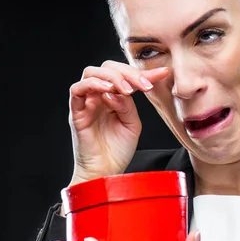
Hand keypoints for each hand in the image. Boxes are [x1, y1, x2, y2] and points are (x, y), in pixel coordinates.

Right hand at [67, 61, 169, 186]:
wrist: (105, 173)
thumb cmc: (117, 151)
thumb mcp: (132, 124)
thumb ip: (128, 105)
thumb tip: (120, 90)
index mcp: (113, 98)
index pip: (126, 76)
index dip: (144, 72)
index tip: (163, 73)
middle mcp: (98, 96)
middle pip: (107, 67)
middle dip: (128, 72)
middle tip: (144, 85)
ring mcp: (86, 103)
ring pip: (92, 73)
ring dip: (112, 76)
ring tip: (127, 90)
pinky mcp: (76, 112)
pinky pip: (77, 89)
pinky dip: (93, 84)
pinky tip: (109, 91)